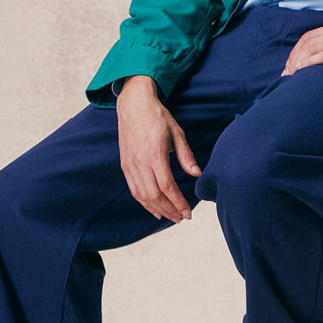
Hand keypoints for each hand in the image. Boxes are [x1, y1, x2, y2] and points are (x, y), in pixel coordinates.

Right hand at [116, 76, 200, 222]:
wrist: (133, 104)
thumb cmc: (157, 116)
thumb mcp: (177, 132)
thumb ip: (186, 155)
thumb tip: (197, 174)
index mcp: (154, 153)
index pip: (167, 186)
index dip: (178, 202)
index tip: (188, 212)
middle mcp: (140, 162)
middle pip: (154, 195)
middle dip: (169, 210)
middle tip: (182, 218)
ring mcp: (130, 165)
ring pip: (143, 196)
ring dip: (157, 209)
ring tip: (171, 217)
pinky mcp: (125, 165)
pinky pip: (134, 190)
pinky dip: (144, 203)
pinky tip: (154, 210)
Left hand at [281, 20, 322, 79]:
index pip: (312, 35)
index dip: (298, 50)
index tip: (292, 64)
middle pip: (308, 41)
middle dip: (293, 57)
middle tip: (286, 74)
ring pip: (312, 48)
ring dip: (297, 62)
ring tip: (289, 76)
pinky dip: (309, 63)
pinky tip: (301, 72)